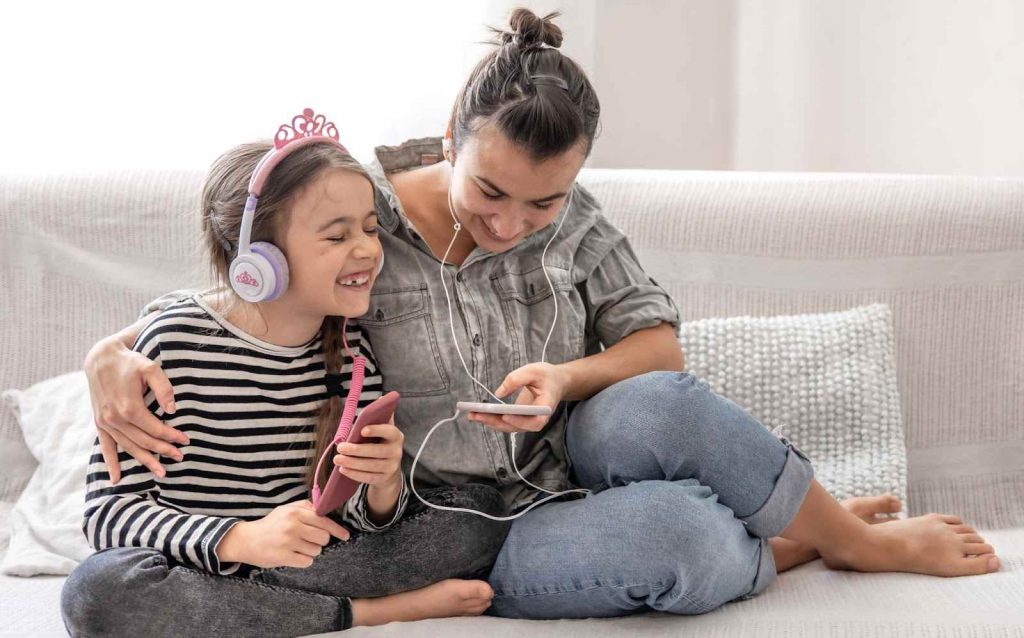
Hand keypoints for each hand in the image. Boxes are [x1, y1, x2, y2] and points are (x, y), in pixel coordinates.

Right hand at [84, 328, 187, 482]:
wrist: (101, 358)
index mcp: (130, 407)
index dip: (172, 436)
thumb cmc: (129, 362)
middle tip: (180, 457)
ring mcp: (105, 422)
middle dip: (163, 451)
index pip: (156, 430)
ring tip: (161, 472)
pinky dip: (110, 463)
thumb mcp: (151, 368)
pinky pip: (105, 446)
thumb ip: (164, 389)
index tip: (186, 440)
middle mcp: (115, 418)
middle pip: (144, 441)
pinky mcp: (99, 422)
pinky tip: (116, 478)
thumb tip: (173, 411)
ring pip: (128, 447)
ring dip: (144, 461)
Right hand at [217, 500, 349, 568]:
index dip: (337, 530)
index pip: (324, 521)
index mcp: (295, 512)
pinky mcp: (283, 557)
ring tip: (296, 547)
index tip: (345, 535)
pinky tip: (293, 555)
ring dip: (310, 551)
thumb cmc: (271, 525)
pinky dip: (303, 560)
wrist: (246, 540)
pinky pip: (307, 562)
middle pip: (323, 538)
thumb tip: (326, 509)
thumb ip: (306, 507)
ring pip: (316, 551)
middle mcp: (292, 525)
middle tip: (308, 540)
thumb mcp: (286, 509)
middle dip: (320, 541)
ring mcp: (288, 542)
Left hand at [333, 419, 403, 487]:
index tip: (362, 430)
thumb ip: (370, 426)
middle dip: (357, 450)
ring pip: (371, 465)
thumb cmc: (378, 443)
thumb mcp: (378, 433)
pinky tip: (343, 469)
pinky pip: (369, 477)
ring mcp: (392, 467)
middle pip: (377, 451)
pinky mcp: (384, 478)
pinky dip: (355, 474)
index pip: (388, 432)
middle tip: (340, 448)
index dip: (376, 430)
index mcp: (395, 436)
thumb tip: (354, 426)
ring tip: (338, 459)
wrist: (389, 466)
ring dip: (352, 463)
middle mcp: (396, 451)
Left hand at [468, 362, 568, 432]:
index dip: (520, 422)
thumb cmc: (547, 376)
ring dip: (489, 422)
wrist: (555, 381)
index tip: (505, 416)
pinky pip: (505, 422)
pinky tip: (477, 413)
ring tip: (472, 415)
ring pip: (508, 427)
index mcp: (546, 408)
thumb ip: (516, 379)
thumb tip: (498, 392)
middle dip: (495, 422)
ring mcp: (527, 421)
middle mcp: (536, 419)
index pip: (535, 421)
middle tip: (477, 415)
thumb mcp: (534, 371)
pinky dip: (491, 419)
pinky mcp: (519, 418)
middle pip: (516, 427)